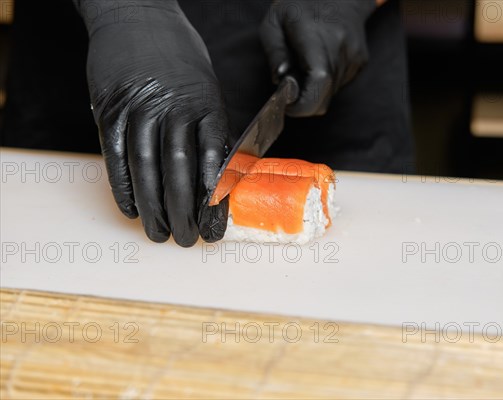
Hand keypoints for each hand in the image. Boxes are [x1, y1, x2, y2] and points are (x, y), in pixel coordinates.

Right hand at [75, 0, 229, 245]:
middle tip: (186, 240)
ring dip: (153, 207)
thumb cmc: (179, 60)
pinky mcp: (110, 108)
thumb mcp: (208, 89)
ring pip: (146, 167)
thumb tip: (217, 180)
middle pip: (180, 170)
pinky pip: (116, 155)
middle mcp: (174, 107)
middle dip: (184, 212)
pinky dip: (123, 186)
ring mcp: (139, 106)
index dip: (215, 201)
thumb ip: (210, 131)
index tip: (216, 229)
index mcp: (207, 105)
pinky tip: (132, 208)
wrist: (137, 16)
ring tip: (160, 233)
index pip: (215, 161)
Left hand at [260, 0, 375, 116]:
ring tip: (306, 66)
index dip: (304, 103)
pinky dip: (326, 83)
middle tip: (291, 87)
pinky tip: (320, 61)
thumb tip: (281, 81)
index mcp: (316, 34)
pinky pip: (339, 86)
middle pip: (324, 96)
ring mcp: (354, 56)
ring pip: (331, 94)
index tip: (289, 105)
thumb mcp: (274, 22)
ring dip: (315, 90)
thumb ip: (275, 53)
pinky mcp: (360, 62)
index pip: (319, 80)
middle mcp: (341, 46)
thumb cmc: (300, 7)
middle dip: (304, 101)